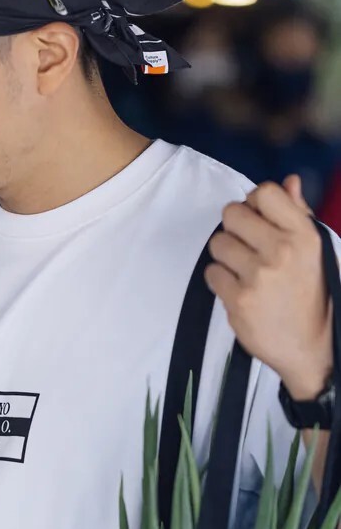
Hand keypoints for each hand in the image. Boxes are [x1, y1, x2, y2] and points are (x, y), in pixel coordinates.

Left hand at [204, 175, 332, 397]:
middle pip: (232, 213)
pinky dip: (220, 280)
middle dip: (235, 227)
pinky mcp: (238, 300)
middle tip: (247, 245)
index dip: (254, 202)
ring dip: (226, 254)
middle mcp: (281, 251)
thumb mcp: (317, 251)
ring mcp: (258, 276)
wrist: (312, 347)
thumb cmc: (313, 295)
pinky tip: (239, 289)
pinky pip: (211, 272)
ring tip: (245, 269)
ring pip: (218, 242)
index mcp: (304, 235)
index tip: (257, 218)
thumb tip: (289, 182)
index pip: (264, 192)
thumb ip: (298, 214)